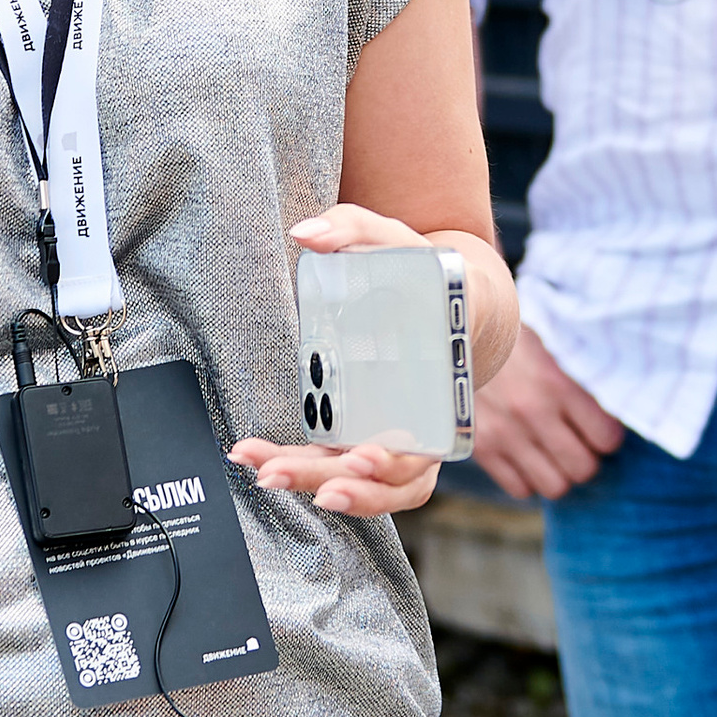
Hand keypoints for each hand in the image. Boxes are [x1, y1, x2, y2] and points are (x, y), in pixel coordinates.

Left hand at [230, 204, 451, 517]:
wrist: (450, 298)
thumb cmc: (424, 273)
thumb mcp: (395, 241)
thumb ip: (352, 228)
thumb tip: (306, 233)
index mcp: (443, 382)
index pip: (425, 441)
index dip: (392, 461)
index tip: (356, 455)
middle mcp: (428, 422)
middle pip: (387, 476)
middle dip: (329, 478)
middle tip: (276, 472)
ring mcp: (405, 437)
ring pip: (373, 488)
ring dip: (319, 486)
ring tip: (267, 475)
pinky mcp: (378, 439)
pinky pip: (354, 478)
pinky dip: (314, 478)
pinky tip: (266, 466)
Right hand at [471, 321, 624, 498]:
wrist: (450, 331)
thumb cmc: (510, 334)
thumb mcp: (550, 340)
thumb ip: (579, 373)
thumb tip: (617, 398)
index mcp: (556, 382)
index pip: (606, 437)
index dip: (608, 435)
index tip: (601, 426)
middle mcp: (532, 412)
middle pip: (583, 468)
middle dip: (587, 457)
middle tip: (580, 442)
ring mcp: (504, 434)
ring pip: (554, 486)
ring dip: (559, 472)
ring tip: (554, 452)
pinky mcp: (479, 447)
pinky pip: (519, 488)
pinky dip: (528, 477)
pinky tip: (528, 454)